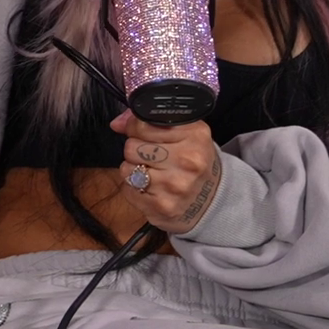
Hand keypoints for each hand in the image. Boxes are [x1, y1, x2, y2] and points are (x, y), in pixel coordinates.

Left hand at [110, 112, 222, 234]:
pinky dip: (134, 188)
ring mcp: (175, 187)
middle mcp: (187, 161)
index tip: (144, 135)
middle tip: (152, 157)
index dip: (136, 128)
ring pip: (127, 169)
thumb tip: (117, 123)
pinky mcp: (162, 207)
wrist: (211, 199)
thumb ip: (150, 121)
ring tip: (152, 172)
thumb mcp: (184, 132)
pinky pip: (128, 190)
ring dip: (134, 170)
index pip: (142, 125)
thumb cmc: (193, 160)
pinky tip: (151, 188)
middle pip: (131, 147)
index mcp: (194, 136)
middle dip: (136, 150)